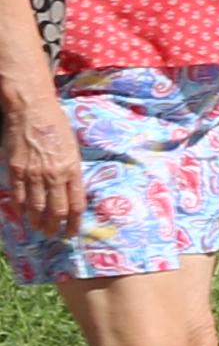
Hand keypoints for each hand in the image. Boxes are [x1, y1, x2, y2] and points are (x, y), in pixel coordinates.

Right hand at [0, 87, 79, 237]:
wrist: (32, 111)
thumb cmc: (57, 127)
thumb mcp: (73, 149)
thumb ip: (72, 171)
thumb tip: (71, 192)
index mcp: (72, 169)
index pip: (76, 205)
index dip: (74, 223)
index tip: (72, 232)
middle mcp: (54, 175)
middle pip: (56, 211)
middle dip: (56, 227)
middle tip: (54, 235)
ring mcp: (33, 174)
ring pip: (36, 208)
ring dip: (38, 222)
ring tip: (40, 229)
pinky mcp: (16, 171)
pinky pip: (18, 196)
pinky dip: (22, 209)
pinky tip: (25, 215)